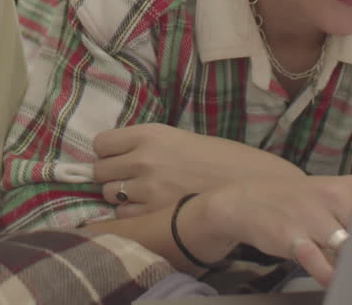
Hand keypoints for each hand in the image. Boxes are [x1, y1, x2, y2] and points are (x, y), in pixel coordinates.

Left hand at [93, 123, 303, 215]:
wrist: (251, 184)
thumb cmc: (221, 159)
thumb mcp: (180, 139)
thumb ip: (148, 146)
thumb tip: (119, 157)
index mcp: (151, 134)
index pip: (101, 143)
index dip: (107, 153)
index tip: (117, 158)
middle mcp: (144, 158)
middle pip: (99, 171)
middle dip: (111, 176)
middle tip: (130, 180)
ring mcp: (148, 188)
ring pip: (109, 195)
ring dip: (121, 197)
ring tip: (143, 196)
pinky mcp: (156, 213)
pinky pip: (125, 216)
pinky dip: (133, 215)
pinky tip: (152, 211)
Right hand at [199, 175, 351, 286]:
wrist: (247, 200)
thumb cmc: (298, 203)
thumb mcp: (333, 197)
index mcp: (349, 187)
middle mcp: (333, 197)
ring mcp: (312, 216)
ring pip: (347, 246)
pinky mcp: (292, 236)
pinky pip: (317, 260)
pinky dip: (328, 273)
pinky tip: (331, 278)